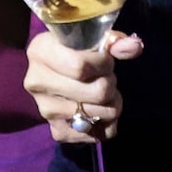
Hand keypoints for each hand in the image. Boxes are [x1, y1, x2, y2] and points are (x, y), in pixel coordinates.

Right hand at [22, 27, 143, 143]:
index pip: (80, 66)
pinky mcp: (57, 130)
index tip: (106, 60)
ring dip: (112, 103)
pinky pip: (96, 134)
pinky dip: (107, 124)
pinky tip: (101, 110)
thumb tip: (135, 47)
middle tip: (107, 77)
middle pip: (96, 92)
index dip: (104, 64)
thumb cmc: (76, 49)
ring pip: (100, 114)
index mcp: (40, 51)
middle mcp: (36, 82)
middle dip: (111, 84)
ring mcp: (45, 110)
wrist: (56, 71)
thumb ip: (114, 41)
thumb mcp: (91, 38)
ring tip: (106, 93)